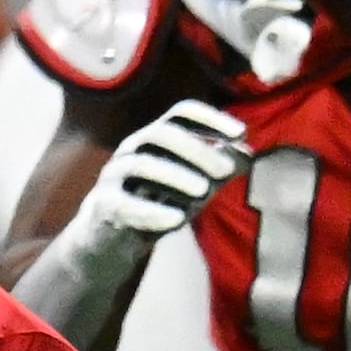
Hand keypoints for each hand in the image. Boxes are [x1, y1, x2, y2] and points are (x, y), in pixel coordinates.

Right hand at [85, 99, 252, 238]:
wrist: (112, 237)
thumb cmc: (159, 202)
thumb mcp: (196, 184)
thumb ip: (220, 169)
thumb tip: (246, 153)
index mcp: (156, 137)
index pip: (182, 113)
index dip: (211, 118)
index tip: (241, 133)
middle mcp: (133, 149)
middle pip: (162, 134)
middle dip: (197, 150)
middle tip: (226, 170)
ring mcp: (114, 175)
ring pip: (142, 164)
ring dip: (176, 176)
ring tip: (204, 192)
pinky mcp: (103, 204)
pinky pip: (124, 203)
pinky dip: (152, 211)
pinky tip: (178, 221)